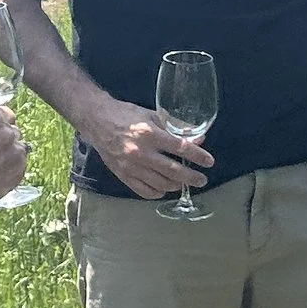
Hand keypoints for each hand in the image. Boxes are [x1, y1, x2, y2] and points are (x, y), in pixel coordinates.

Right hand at [0, 108, 26, 216]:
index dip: (0, 122)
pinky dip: (11, 167)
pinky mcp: (20, 170)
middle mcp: (8, 134)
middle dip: (4, 138)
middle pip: (13, 131)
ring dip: (9, 153)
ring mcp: (17, 152)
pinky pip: (20, 164)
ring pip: (18, 148)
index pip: (6, 113)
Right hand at [91, 101, 215, 201]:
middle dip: (191, 177)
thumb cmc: (126, 115)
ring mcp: (131, 166)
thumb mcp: (151, 116)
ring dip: (176, 185)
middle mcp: (141, 152)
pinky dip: (157, 192)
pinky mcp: (123, 175)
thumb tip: (197, 138)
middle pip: (173, 171)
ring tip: (184, 183)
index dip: (197, 156)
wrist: (97, 122)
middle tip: (202, 180)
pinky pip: (144, 190)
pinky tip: (164, 189)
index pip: (180, 147)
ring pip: (160, 183)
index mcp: (150, 134)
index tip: (209, 162)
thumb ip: (174, 128)